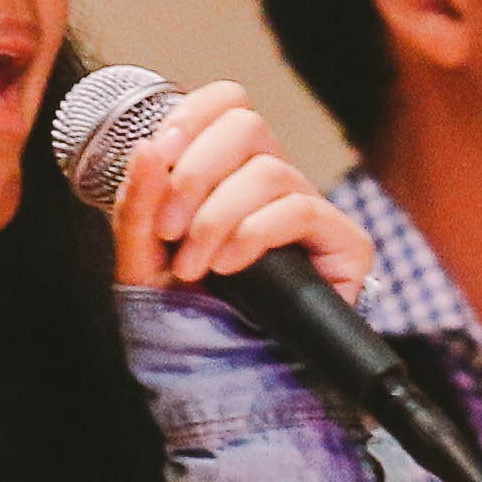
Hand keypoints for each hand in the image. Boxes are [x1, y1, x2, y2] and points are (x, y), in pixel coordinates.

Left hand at [105, 80, 374, 299]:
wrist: (224, 378)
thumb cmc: (186, 315)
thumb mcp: (142, 258)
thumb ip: (138, 204)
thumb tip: (148, 145)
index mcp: (228, 170)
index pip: (227, 103)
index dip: (194, 114)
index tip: (161, 154)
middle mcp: (272, 180)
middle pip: (247, 123)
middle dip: (196, 173)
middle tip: (169, 230)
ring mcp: (310, 209)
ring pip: (270, 170)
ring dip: (218, 218)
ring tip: (196, 265)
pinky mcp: (344, 244)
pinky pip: (302, 210)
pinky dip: (256, 233)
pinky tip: (232, 266)